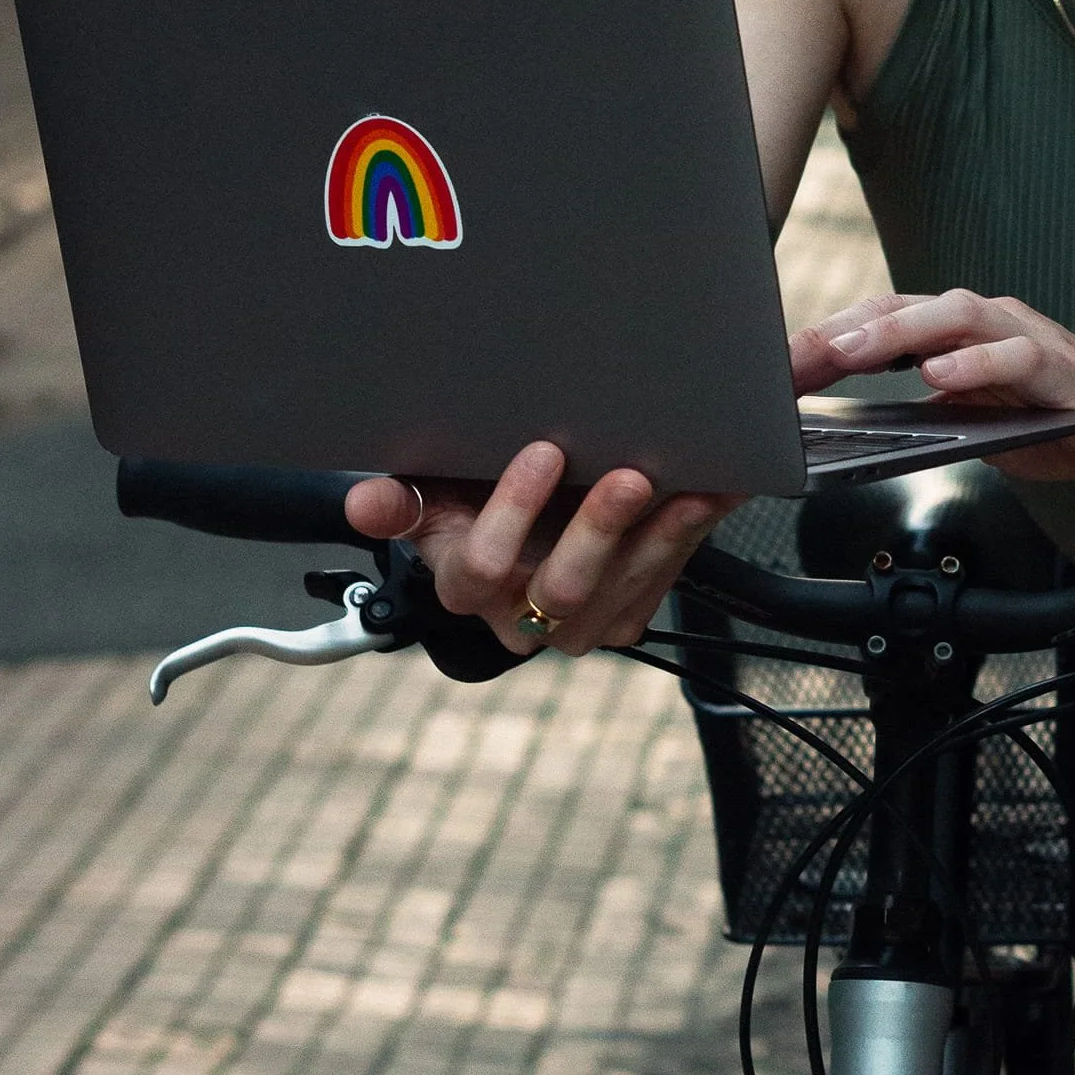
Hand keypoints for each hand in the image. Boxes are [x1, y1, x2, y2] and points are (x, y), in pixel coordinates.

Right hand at [344, 442, 734, 655]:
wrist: (527, 523)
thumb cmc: (474, 498)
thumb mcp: (434, 492)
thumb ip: (401, 499)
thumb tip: (363, 502)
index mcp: (465, 584)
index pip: (483, 568)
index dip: (513, 513)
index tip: (545, 451)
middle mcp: (521, 617)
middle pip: (561, 588)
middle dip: (598, 531)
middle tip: (627, 477)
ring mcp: (578, 623)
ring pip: (621, 594)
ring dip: (658, 540)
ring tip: (684, 490)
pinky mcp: (626, 616)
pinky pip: (663, 585)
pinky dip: (689, 538)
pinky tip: (711, 495)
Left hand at [792, 289, 1074, 497]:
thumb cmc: (1063, 421)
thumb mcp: (979, 426)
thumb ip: (929, 419)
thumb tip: (864, 434)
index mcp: (961, 334)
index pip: (883, 322)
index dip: (829, 339)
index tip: (779, 364)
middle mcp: (990, 322)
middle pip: (905, 308)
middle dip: (845, 331)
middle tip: (795, 355)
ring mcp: (1028, 337)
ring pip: (955, 316)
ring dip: (898, 333)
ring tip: (850, 354)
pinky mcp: (1065, 368)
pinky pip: (1016, 356)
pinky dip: (974, 364)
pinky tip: (939, 376)